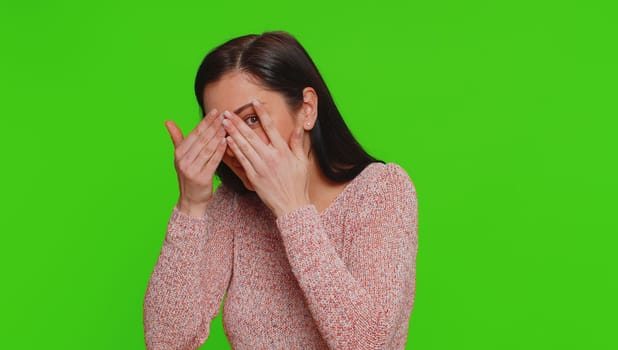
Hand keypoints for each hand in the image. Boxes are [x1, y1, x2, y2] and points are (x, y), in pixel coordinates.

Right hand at [165, 109, 226, 216]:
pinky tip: (226, 141)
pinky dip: (220, 150)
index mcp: (178, 153)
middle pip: (201, 139)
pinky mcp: (202, 178)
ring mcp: (192, 170)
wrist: (191, 199)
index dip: (205, 122)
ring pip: (208, 149)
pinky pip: (213, 161)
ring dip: (218, 136)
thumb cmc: (189, 174)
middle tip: (224, 115)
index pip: (194, 134)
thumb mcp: (181, 156)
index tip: (215, 111)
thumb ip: (177, 138)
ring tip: (227, 126)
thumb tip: (167, 121)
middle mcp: (183, 161)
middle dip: (213, 126)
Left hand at [222, 100, 309, 217]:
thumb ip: (297, 144)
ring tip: (224, 123)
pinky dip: (233, 150)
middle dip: (238, 122)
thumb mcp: (302, 162)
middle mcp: (271, 157)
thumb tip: (298, 127)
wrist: (292, 205)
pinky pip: (241, 161)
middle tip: (228, 112)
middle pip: (252, 135)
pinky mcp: (253, 177)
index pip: (271, 127)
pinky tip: (226, 141)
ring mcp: (261, 167)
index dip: (262, 113)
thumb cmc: (298, 184)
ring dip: (232, 133)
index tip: (254, 102)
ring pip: (243, 147)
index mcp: (283, 151)